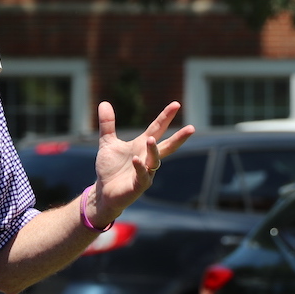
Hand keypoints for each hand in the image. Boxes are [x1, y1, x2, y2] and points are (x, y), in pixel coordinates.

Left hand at [89, 101, 194, 225]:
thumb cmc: (110, 167)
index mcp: (141, 146)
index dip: (166, 117)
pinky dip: (140, 167)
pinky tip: (136, 159)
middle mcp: (147, 158)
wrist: (103, 190)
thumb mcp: (107, 142)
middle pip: (167, 146)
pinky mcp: (138, 185)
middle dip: (179, 138)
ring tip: (150, 139)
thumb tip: (104, 102)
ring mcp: (145, 172)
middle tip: (191, 128)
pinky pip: (142, 175)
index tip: (176, 104)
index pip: (157, 128)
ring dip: (153, 150)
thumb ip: (107, 124)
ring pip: (155, 160)